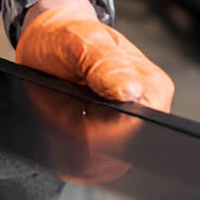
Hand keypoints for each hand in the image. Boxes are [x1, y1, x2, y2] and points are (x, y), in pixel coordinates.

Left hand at [13, 0, 174, 182]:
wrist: (48, 36)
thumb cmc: (66, 35)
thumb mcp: (80, 42)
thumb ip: (103, 65)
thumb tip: (129, 91)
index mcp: (151, 87)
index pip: (136, 131)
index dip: (103, 136)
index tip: (75, 124)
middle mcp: (144, 110)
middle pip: (120, 153)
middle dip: (85, 144)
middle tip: (60, 115)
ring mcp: (125, 125)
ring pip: (103, 164)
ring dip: (74, 149)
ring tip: (59, 117)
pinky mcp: (105, 136)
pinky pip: (90, 163)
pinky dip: (69, 153)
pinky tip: (59, 130)